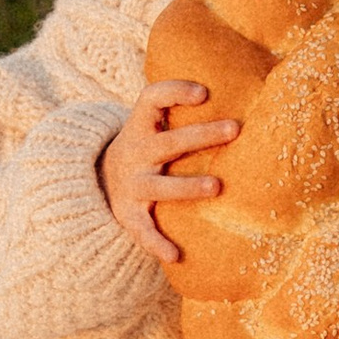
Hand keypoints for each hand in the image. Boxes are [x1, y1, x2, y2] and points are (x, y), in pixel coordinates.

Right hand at [99, 78, 237, 266]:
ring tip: (216, 187)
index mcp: (140, 126)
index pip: (152, 98)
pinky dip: (157, 243)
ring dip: (187, 187)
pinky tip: (175, 255)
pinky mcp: (129, 214)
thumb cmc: (144, 147)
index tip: (203, 93)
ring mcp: (132, 185)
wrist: (96, 181)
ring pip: (160, 187)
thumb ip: (179, 110)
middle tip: (235, 129)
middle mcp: (135, 153)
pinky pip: (143, 230)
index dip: (175, 92)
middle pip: (168, 143)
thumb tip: (243, 84)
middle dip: (201, 136)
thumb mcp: (151, 125)